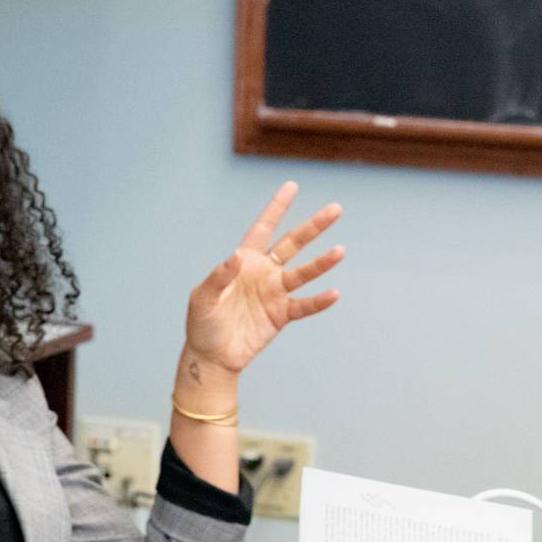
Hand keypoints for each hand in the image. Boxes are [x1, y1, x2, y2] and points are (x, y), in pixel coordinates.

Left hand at [184, 181, 343, 376]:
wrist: (212, 356)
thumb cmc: (202, 324)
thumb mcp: (203, 298)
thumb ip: (219, 277)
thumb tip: (236, 255)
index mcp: (244, 262)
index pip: (263, 229)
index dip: (276, 208)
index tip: (292, 186)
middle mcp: (264, 273)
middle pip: (293, 244)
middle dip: (313, 226)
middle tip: (336, 209)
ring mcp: (275, 293)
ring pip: (303, 273)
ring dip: (321, 263)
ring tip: (339, 251)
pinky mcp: (281, 315)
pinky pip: (304, 305)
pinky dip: (319, 301)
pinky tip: (334, 293)